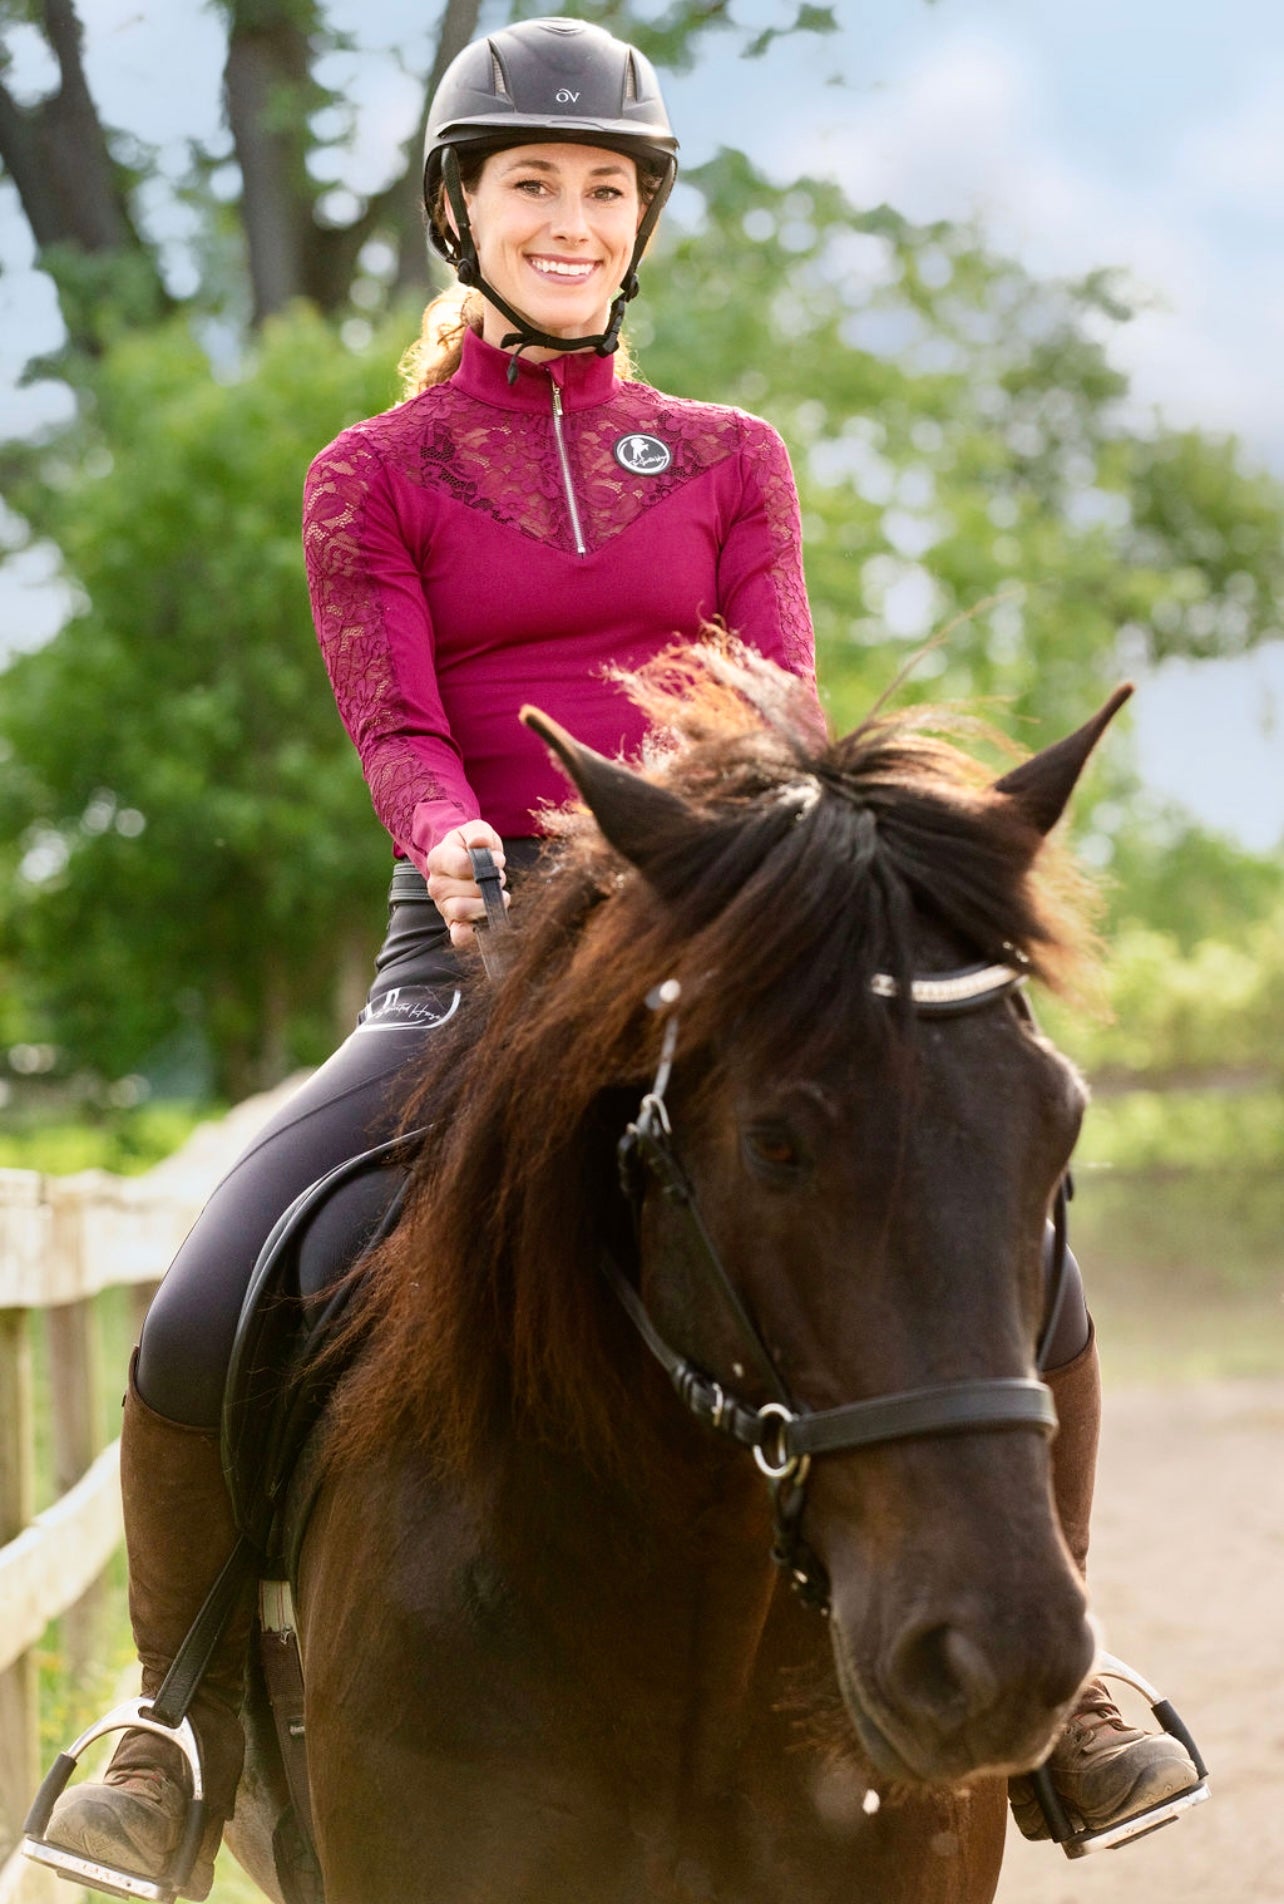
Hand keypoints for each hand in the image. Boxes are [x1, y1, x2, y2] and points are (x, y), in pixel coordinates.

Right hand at [425, 821, 507, 946]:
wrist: (466, 861)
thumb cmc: (471, 846)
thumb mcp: (476, 830)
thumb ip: (479, 833)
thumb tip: (480, 843)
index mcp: (438, 859)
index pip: (464, 865)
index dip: (487, 863)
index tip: (496, 860)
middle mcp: (435, 884)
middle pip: (468, 890)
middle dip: (491, 884)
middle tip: (497, 878)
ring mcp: (443, 906)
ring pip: (464, 912)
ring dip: (489, 904)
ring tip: (496, 894)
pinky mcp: (452, 923)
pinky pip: (459, 936)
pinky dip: (473, 933)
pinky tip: (486, 921)